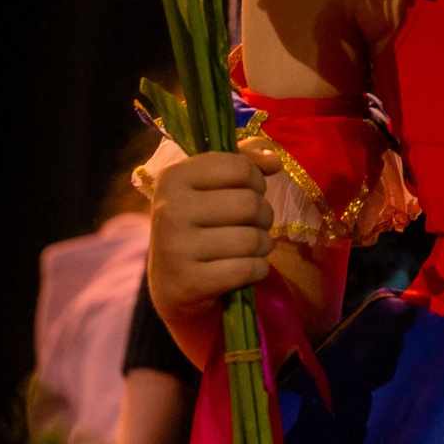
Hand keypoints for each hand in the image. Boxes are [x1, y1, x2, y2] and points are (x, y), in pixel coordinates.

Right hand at [147, 148, 277, 317]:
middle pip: (250, 203)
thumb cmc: (199, 224)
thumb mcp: (211, 183)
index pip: (239, 167)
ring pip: (251, 239)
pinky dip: (258, 269)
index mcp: (173, 177)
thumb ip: (244, 159)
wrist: (171, 284)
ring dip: (263, 245)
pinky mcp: (189, 283)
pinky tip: (245, 269)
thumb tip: (274, 161)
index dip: (256, 181)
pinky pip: (247, 269)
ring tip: (251, 247)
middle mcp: (169, 209)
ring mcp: (175, 248)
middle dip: (264, 216)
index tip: (248, 192)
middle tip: (253, 224)